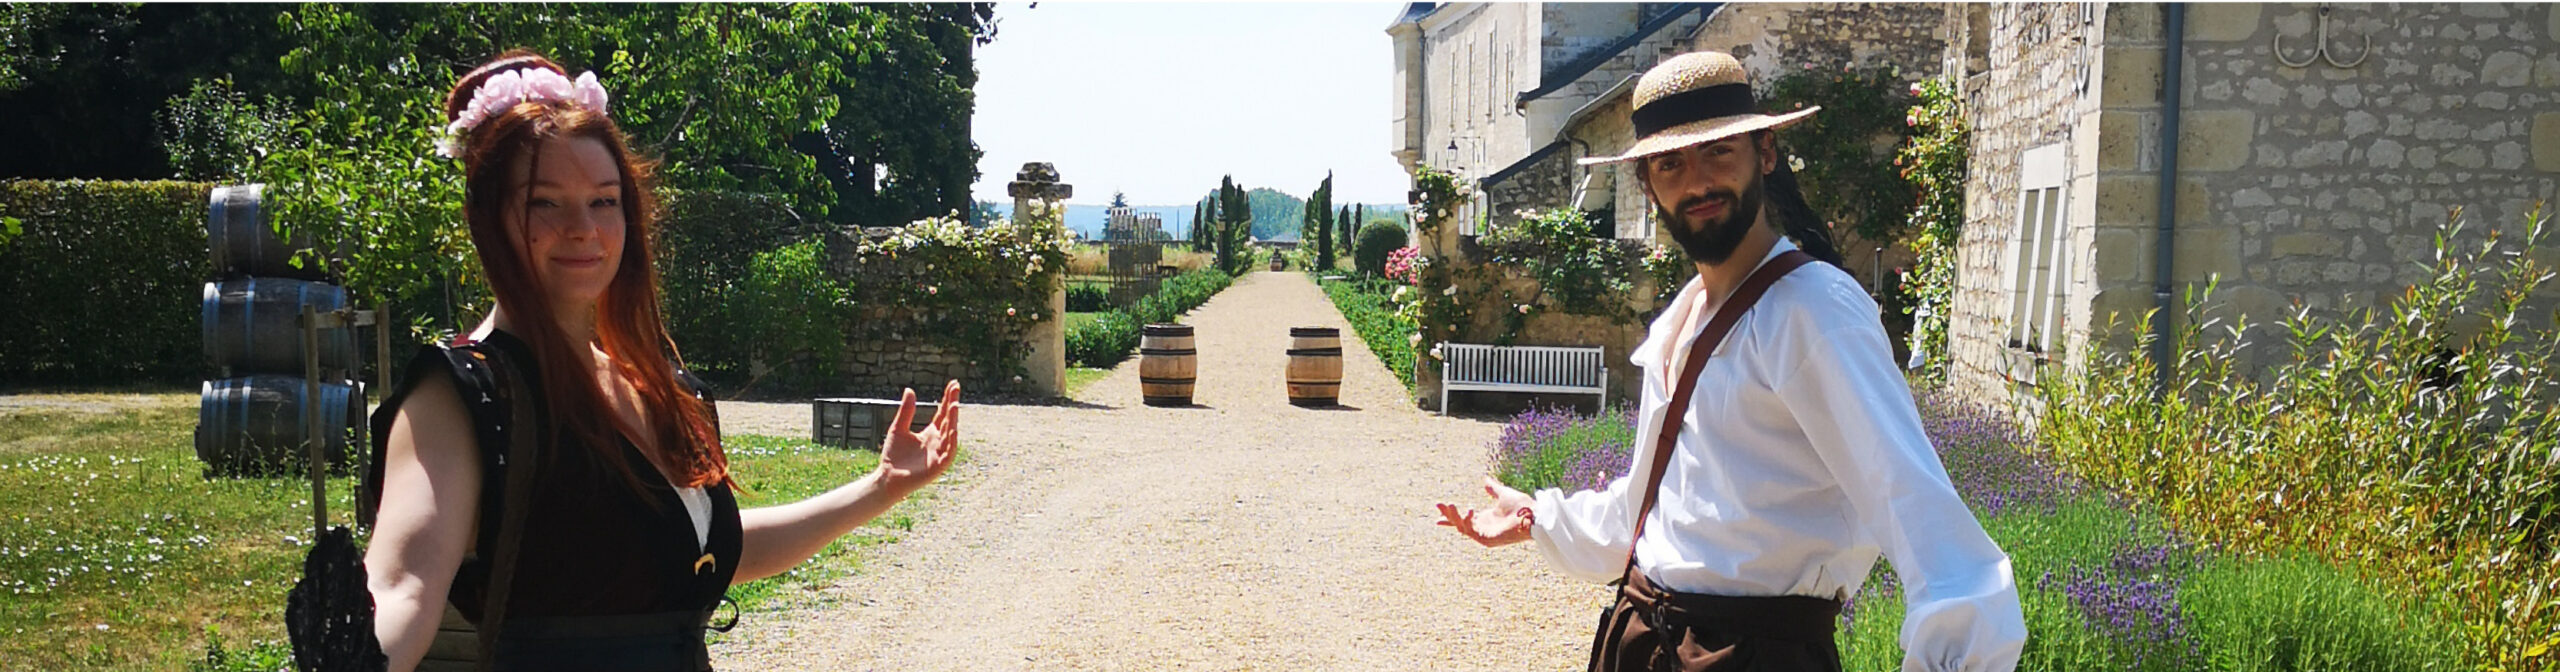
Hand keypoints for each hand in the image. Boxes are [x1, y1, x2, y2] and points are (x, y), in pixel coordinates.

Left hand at [875, 380, 959, 495]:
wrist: (888, 478)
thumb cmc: (893, 456)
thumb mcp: (898, 428)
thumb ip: (906, 411)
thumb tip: (910, 390)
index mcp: (930, 433)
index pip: (942, 413)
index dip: (948, 399)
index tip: (953, 384)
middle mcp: (938, 442)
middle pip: (948, 419)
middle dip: (952, 404)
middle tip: (955, 387)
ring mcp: (940, 453)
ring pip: (950, 433)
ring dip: (953, 419)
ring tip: (954, 405)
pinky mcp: (939, 465)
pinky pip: (949, 451)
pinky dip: (952, 440)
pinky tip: (953, 428)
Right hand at [1435, 477, 1535, 546]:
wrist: (1533, 515)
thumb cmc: (1522, 506)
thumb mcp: (1503, 493)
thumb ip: (1493, 488)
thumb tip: (1485, 480)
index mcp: (1485, 519)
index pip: (1463, 518)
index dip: (1450, 515)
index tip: (1438, 510)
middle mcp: (1483, 528)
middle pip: (1459, 523)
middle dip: (1448, 515)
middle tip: (1439, 504)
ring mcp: (1484, 535)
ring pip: (1463, 528)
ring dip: (1455, 517)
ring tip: (1451, 505)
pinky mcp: (1488, 539)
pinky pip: (1472, 532)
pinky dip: (1467, 522)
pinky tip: (1468, 511)